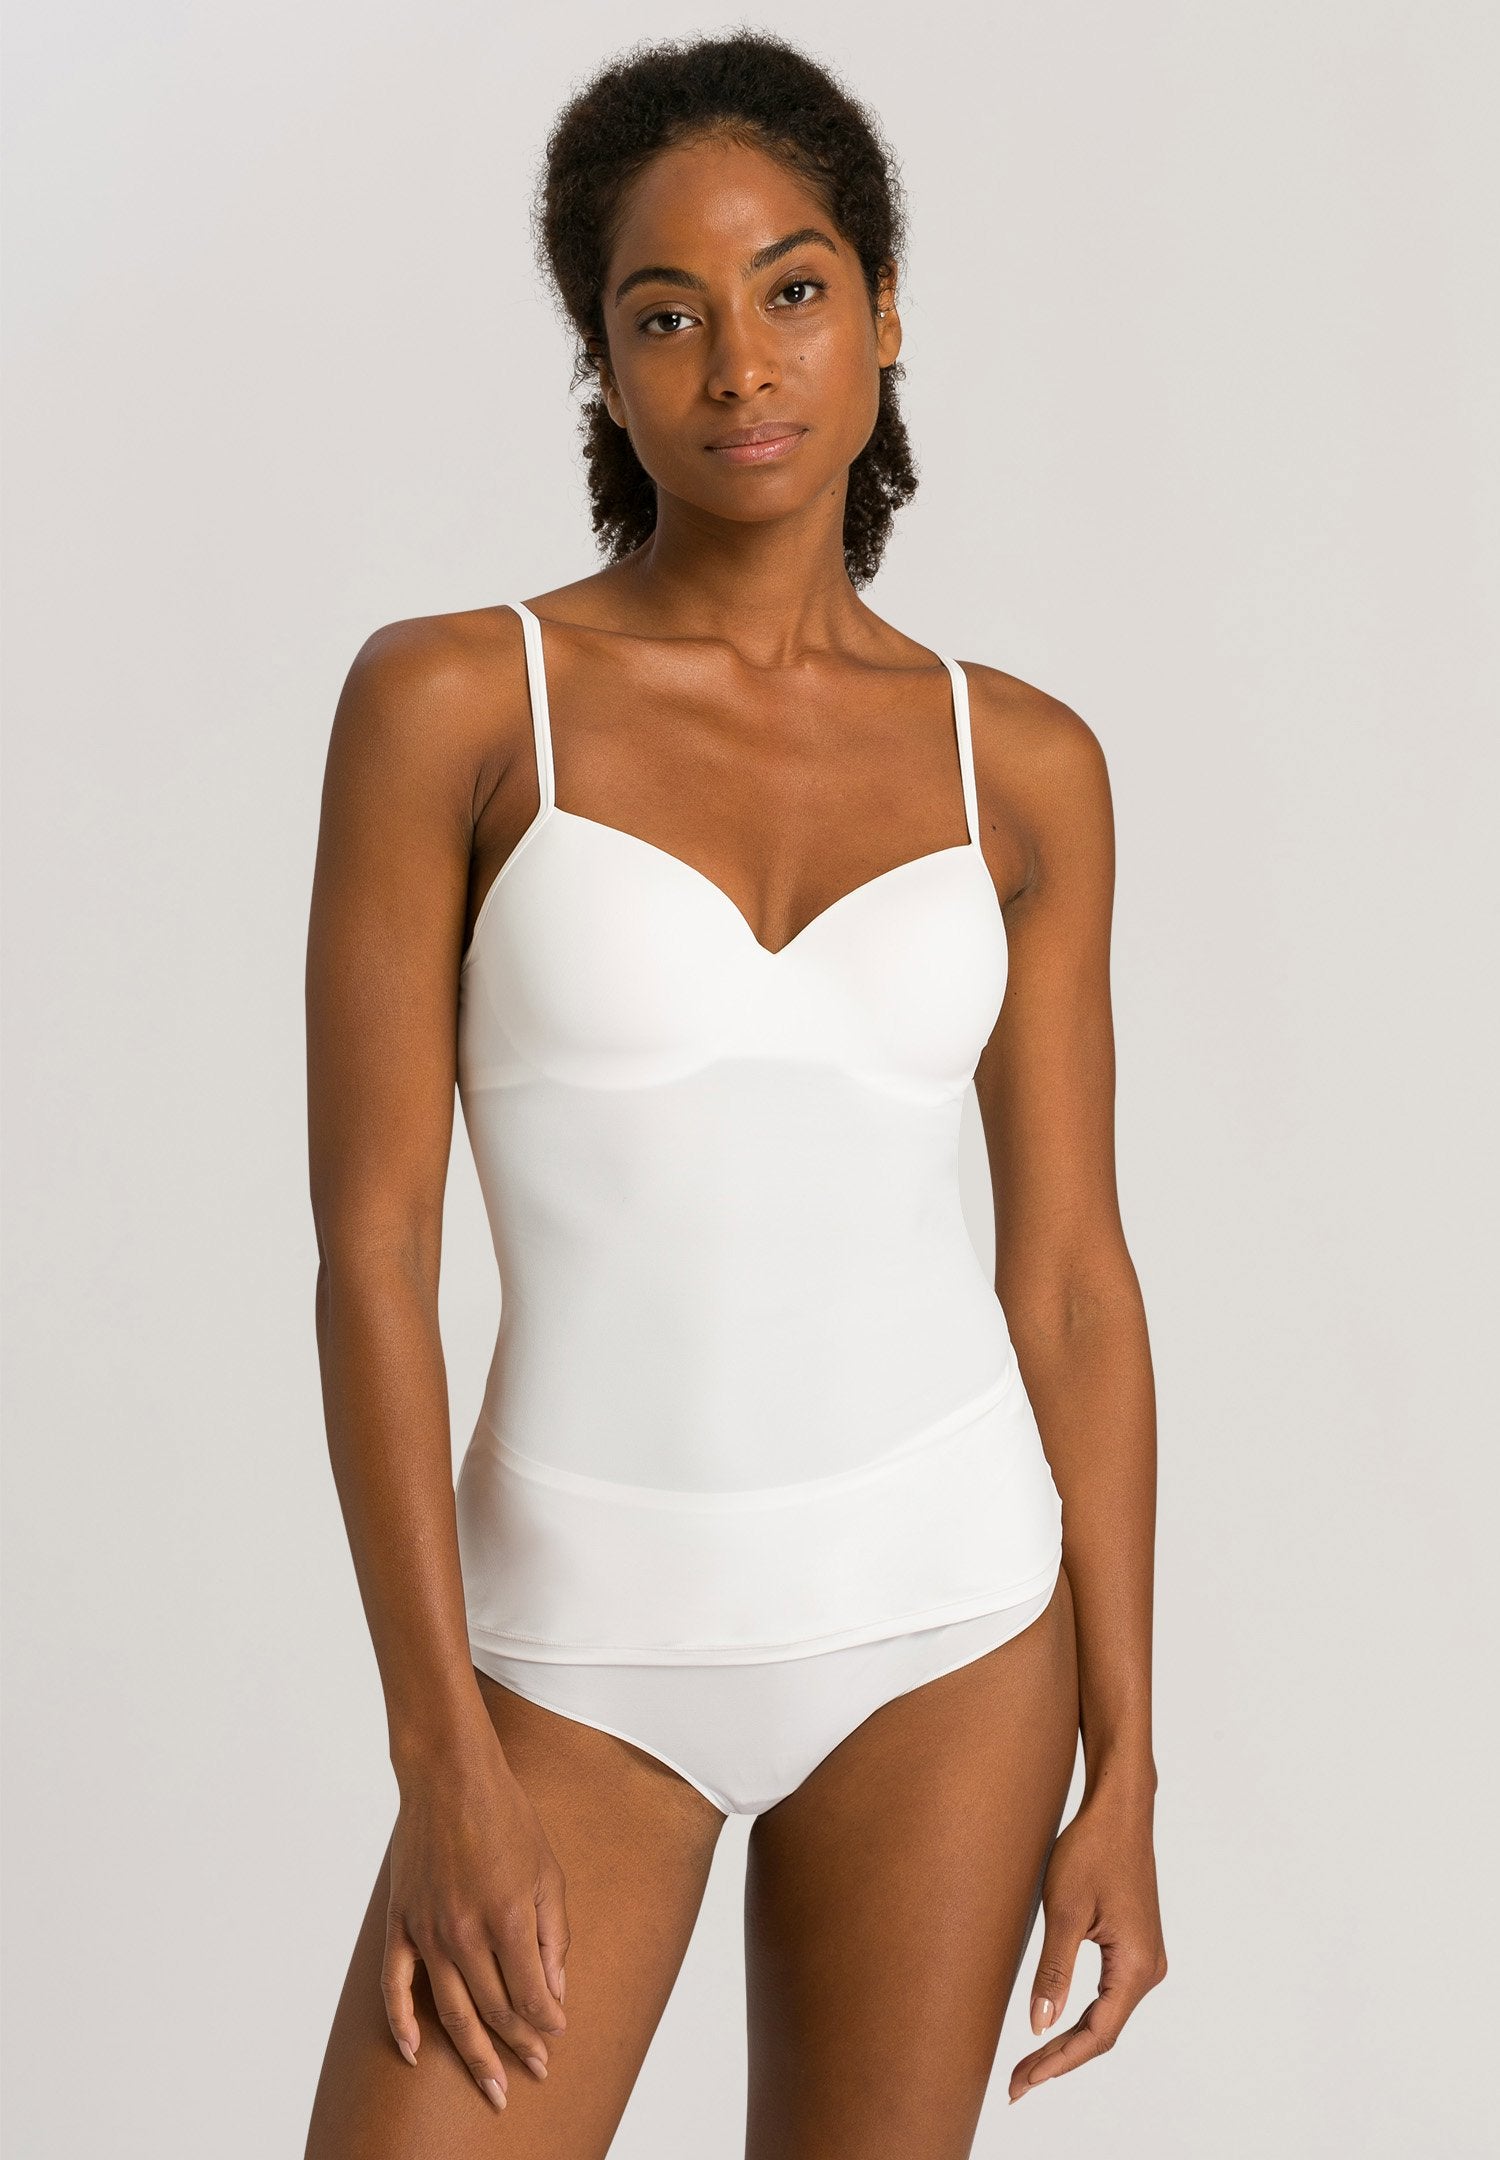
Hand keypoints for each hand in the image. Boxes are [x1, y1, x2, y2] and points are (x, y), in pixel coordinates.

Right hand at [382, 1729, 570, 2111]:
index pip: (530, 1995)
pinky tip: (415, 2054)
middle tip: (535, 2071)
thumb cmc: (507, 1817)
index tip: (556, 2037)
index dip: (546, 2023)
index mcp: (509, 1918)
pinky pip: (396, 1986)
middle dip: (519, 2046)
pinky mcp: (401, 1923)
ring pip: (451, 2011)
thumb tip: (554, 1992)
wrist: (450, 1777)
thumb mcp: (548, 1871)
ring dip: (474, 2053)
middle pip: (494, 2011)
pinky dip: (402, 2025)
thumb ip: (553, 1936)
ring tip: (491, 2086)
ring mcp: (428, 1931)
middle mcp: (466, 1933)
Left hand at [1008, 1780, 1165, 2103]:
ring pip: (1106, 2017)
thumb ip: (1054, 1971)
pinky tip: (1056, 2027)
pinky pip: (1108, 1997)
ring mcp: (1145, 1959)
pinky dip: (1081, 2017)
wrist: (1119, 1811)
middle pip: (1103, 2033)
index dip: (1058, 2063)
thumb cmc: (1092, 1850)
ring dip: (1070, 2041)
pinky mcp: (1135, 1947)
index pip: (1097, 2034)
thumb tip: (1040, 2027)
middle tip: (1017, 2083)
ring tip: (1029, 2064)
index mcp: (1136, 1966)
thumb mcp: (1065, 1910)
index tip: (1023, 2082)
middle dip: (1060, 2060)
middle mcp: (1149, 1970)